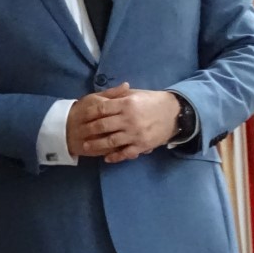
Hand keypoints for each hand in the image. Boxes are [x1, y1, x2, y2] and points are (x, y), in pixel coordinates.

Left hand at [68, 85, 182, 162]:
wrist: (175, 113)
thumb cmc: (153, 101)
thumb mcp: (136, 94)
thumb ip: (119, 95)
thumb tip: (102, 95)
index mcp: (127, 104)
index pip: (102, 109)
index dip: (89, 114)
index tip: (81, 117)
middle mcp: (129, 119)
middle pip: (102, 126)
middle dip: (88, 130)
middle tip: (78, 133)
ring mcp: (135, 133)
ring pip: (111, 141)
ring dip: (96, 145)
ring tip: (86, 146)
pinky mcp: (142, 145)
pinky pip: (125, 153)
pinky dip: (114, 156)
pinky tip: (106, 158)